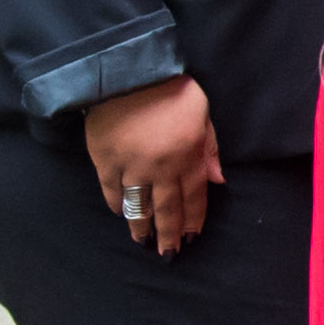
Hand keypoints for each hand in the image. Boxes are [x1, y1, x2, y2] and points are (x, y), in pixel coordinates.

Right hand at [84, 76, 221, 257]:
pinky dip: (116, 204)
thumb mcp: (203, 114)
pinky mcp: (105, 160)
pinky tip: (120, 214)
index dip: (193, 220)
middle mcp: (160, 168)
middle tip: (168, 252)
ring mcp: (131, 166)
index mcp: (187, 156)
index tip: (191, 237)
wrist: (127, 72)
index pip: (193, 197)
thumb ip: (209, 149)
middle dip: (169, 233)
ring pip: (138, 205)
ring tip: (143, 242)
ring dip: (141, 226)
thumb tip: (218, 181)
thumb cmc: (171, 89)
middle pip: (167, 209)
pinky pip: (111, 190)